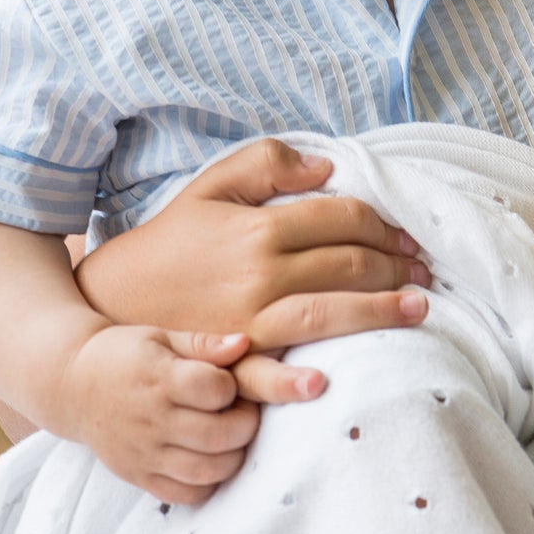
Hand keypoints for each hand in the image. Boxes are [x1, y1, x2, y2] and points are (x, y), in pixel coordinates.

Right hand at [54, 324, 263, 503]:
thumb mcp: (160, 337)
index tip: (227, 383)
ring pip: (206, 470)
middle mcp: (151, 419)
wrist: (70, 384)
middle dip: (245, 424)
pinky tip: (208, 460)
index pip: (215, 389)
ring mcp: (143, 452)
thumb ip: (204, 343)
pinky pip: (185, 494)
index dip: (232, 386)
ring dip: (233, 457)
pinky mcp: (138, 475)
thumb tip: (244, 344)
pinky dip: (207, 484)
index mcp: (159, 378)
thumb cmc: (123, 355)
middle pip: (218, 435)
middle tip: (242, 413)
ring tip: (229, 438)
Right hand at [75, 139, 430, 395]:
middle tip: (423, 268)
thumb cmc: (167, 244)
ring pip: (333, 311)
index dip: (382, 222)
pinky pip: (285, 369)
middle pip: (348, 263)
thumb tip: (326, 168)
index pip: (341, 218)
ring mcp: (250, 323)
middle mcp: (259, 274)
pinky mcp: (238, 364)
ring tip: (419, 307)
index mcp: (257, 227)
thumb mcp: (209, 188)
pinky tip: (349, 367)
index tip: (404, 231)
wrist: (111, 304)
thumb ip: (265, 164)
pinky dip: (320, 368)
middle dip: (395, 263)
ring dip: (384, 308)